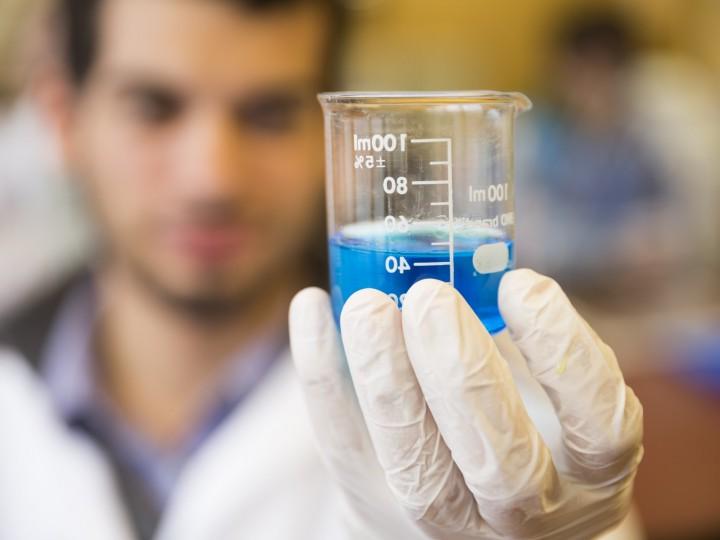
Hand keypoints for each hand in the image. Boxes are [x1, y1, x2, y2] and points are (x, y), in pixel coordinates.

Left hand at [289, 269, 642, 538]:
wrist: (470, 505)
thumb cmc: (520, 422)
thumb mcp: (553, 394)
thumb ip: (531, 342)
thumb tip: (479, 256)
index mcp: (588, 477)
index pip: (600, 428)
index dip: (562, 354)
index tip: (521, 284)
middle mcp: (527, 515)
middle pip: (506, 467)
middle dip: (463, 374)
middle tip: (430, 297)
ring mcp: (448, 525)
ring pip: (419, 471)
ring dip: (388, 381)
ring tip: (368, 306)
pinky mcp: (377, 510)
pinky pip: (343, 451)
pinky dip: (322, 377)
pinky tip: (313, 306)